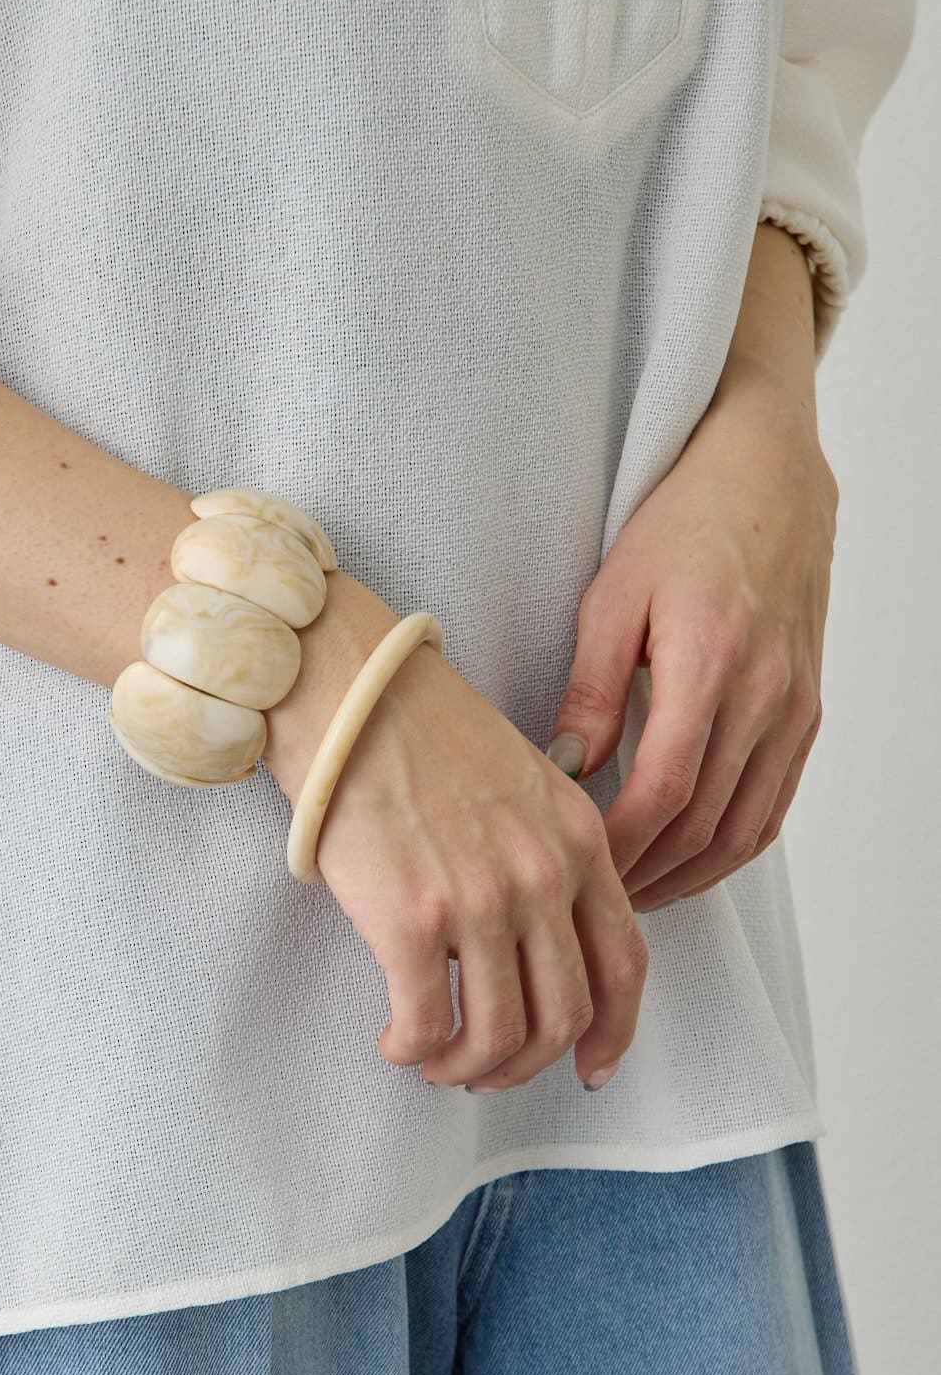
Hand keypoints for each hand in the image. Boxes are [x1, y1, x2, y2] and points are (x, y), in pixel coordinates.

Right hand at [265, 581, 648, 1092]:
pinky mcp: (412, 920)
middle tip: (486, 1072)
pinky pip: (427, 1022)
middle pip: (564, 1016)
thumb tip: (527, 939)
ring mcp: (482, 901)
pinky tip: (395, 1041)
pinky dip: (412, 1049)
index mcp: (580, 841)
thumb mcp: (522, 782)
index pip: (625, 963)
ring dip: (466, 1068)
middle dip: (526, 1064)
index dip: (613, 1033)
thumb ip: (546, 854)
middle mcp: (544, 877)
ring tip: (434, 1061)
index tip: (591, 1068)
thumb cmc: (418, 729)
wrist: (347, 693)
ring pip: (499, 1035)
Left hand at [546, 243, 833, 909]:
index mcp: (710, 661)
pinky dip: (730, 847)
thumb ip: (592, 689)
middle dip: (644, 875)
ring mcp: (796, 707)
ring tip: (630, 894)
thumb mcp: (614, 595)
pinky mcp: (808, 711)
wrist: (771, 477)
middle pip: (704, 824)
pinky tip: (685, 860)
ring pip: (746, 828)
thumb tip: (566, 771)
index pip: (662, 792)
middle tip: (588, 897)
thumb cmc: (681, 524)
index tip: (570, 867)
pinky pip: (774, 803)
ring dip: (688, 874)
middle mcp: (766, 694)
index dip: (616, 846)